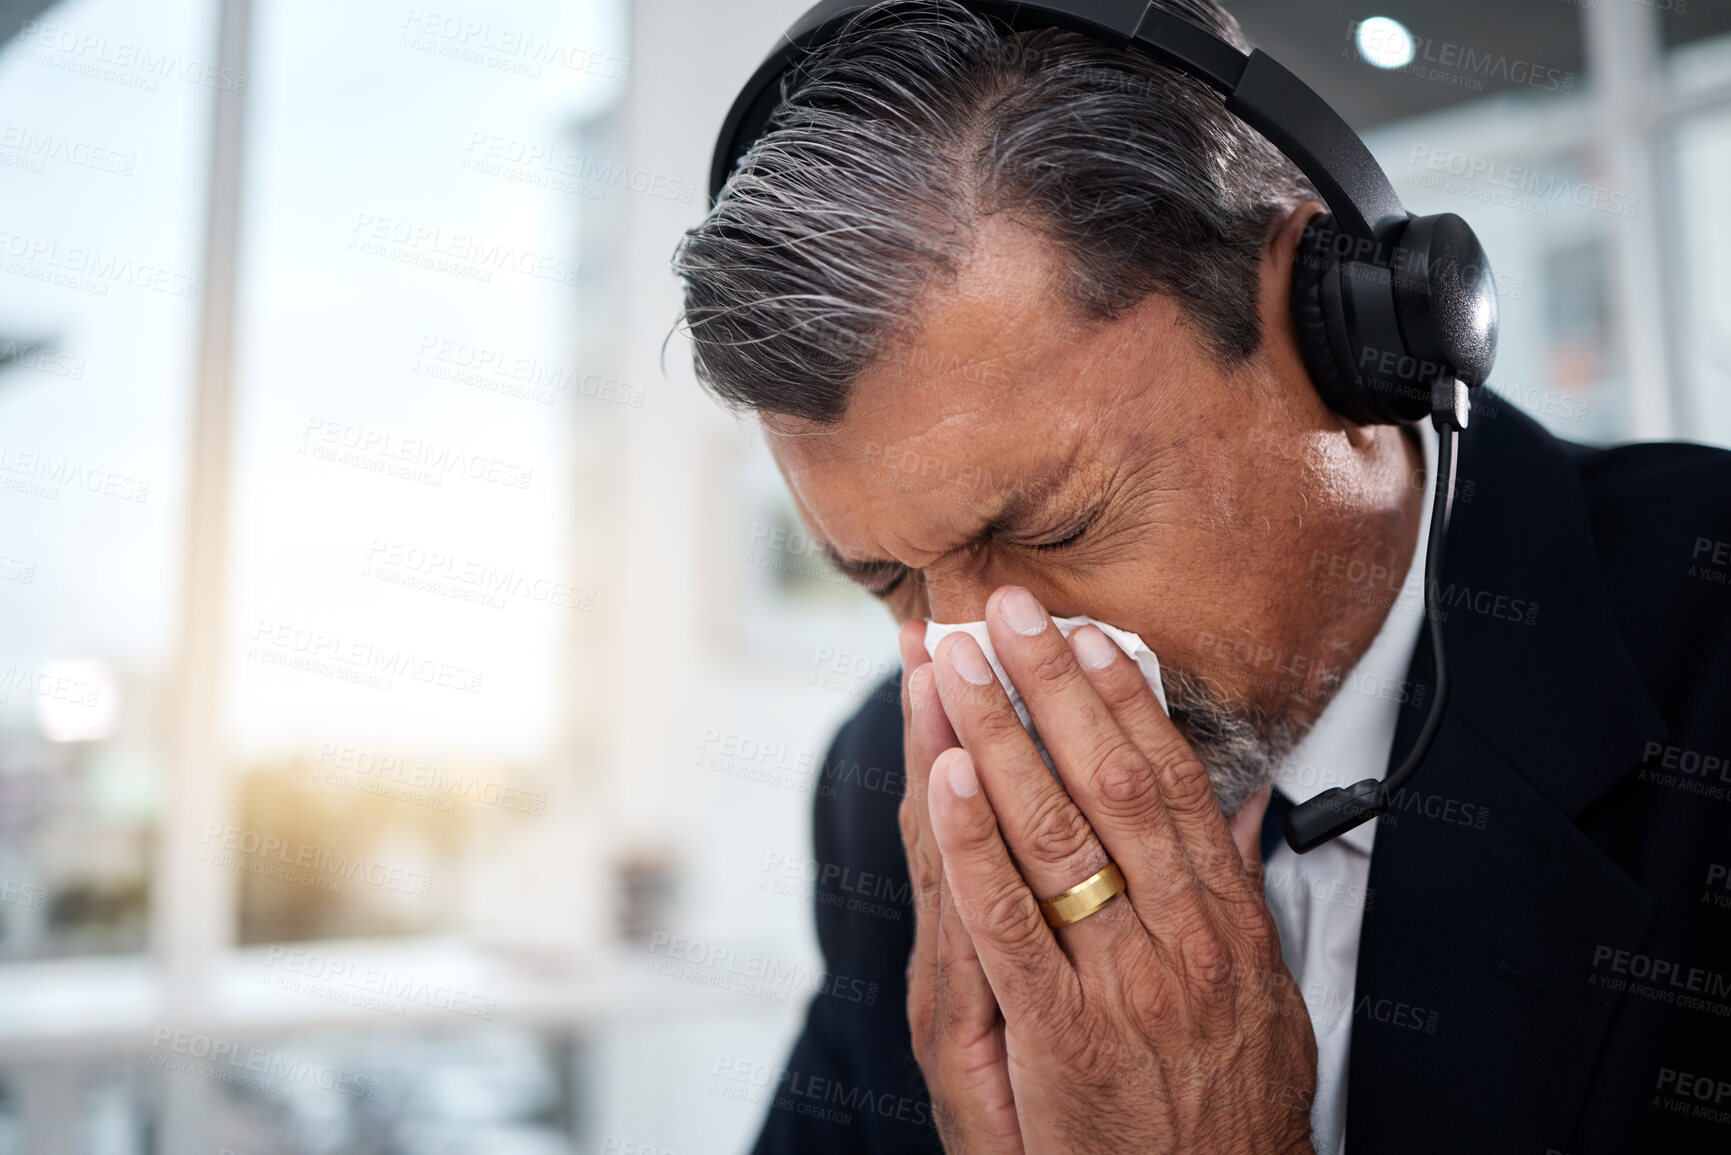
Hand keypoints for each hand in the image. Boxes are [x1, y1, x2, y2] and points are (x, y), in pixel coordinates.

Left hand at [920, 587, 1316, 1153]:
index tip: (1088, 637)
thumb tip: (1234, 803)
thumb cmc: (1228, 1113)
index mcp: (1229, 926)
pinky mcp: (1058, 1034)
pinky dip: (973, 840)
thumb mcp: (1266, 1001)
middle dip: (1051, 687)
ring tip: (954, 663)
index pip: (1172, 784)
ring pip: (1053, 833)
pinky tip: (945, 774)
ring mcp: (1121, 985)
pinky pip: (1007, 921)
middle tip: (1008, 611)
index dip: (1125, 702)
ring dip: (997, 735)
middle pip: (1111, 784)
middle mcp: (1182, 942)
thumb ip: (1239, 895)